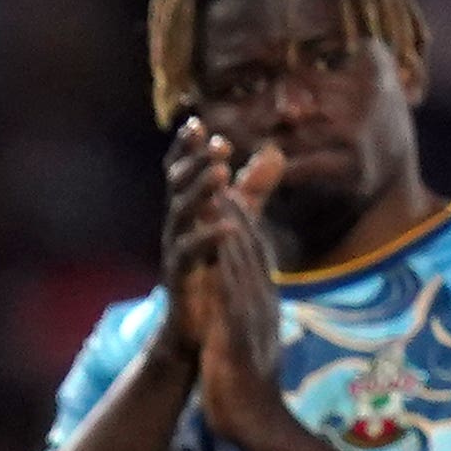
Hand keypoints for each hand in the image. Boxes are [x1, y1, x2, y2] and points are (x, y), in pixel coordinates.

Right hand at [159, 119, 236, 357]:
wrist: (200, 325)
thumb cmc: (216, 269)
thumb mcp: (239, 220)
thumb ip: (252, 190)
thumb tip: (274, 152)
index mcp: (189, 209)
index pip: (182, 171)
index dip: (186, 148)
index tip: (197, 125)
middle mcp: (177, 225)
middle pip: (177, 185)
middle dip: (194, 162)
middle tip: (217, 145)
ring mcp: (176, 249)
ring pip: (180, 213)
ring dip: (198, 191)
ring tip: (220, 173)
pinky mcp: (181, 276)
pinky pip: (190, 252)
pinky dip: (209, 237)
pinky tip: (230, 226)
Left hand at [188, 145, 289, 445]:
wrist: (258, 423)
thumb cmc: (248, 382)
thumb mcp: (247, 334)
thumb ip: (243, 306)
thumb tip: (239, 285)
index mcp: (259, 297)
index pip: (250, 245)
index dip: (237, 208)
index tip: (222, 176)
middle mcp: (260, 299)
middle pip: (248, 243)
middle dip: (234, 201)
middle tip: (219, 161)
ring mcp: (252, 316)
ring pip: (242, 262)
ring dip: (231, 224)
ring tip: (216, 189)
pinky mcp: (238, 336)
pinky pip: (232, 296)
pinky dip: (226, 268)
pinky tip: (215, 248)